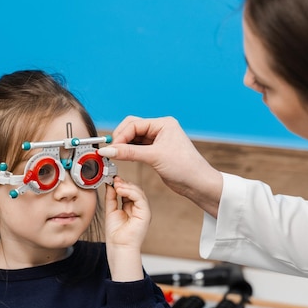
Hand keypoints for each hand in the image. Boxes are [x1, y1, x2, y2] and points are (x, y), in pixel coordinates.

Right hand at [99, 116, 222, 216]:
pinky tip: (124, 159)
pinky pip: (138, 149)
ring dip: (124, 146)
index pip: (134, 124)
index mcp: (163, 124)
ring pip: (134, 139)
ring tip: (115, 156)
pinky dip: (129, 153)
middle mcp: (161, 130)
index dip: (120, 136)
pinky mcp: (156, 153)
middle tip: (111, 151)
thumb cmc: (185, 167)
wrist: (198, 184)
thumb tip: (109, 150)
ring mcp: (158, 141)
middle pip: (132, 129)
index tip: (111, 148)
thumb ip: (129, 152)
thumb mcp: (154, 157)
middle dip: (120, 139)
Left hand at [104, 176, 149, 280]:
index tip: (112, 179)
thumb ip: (111, 198)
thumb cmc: (116, 234)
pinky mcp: (145, 213)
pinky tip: (120, 190)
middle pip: (135, 190)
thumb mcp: (111, 210)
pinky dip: (130, 192)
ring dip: (127, 186)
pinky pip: (140, 198)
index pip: (129, 191)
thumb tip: (110, 185)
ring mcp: (143, 211)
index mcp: (132, 208)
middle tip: (114, 180)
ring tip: (116, 185)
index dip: (121, 184)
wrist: (119, 246)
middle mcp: (139, 209)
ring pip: (138, 192)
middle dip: (124, 183)